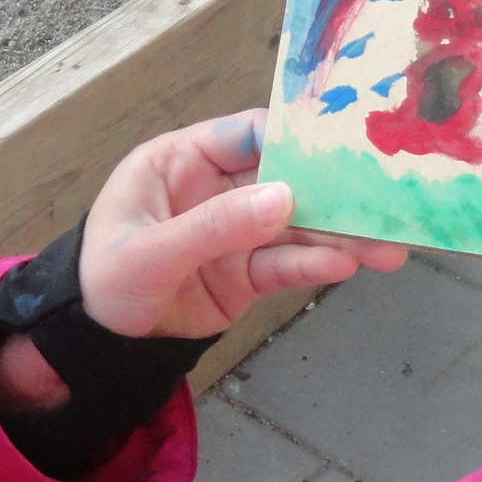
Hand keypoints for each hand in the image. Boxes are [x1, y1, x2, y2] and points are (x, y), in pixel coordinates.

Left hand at [77, 110, 405, 339]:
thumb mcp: (146, 252)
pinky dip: (316, 265)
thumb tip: (283, 198)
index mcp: (182, 161)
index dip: (295, 138)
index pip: (248, 134)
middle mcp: (216, 189)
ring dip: (340, 235)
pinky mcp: (247, 274)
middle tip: (384, 204)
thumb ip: (212, 226)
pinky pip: (287, 264)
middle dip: (334, 194)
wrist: (96, 347)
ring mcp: (236, 232)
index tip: (346, 147)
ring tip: (385, 248)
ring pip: (296, 226)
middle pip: (286, 180)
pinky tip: (347, 266)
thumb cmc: (102, 280)